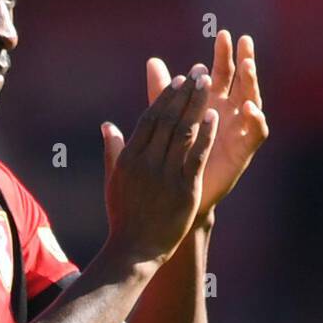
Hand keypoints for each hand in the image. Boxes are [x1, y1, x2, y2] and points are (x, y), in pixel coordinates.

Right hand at [101, 67, 218, 268]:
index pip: (149, 119)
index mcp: (129, 158)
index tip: (178, 80)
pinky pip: (196, 155)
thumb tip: (108, 125)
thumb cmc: (123, 217)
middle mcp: (146, 162)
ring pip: (183, 132)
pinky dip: (205, 134)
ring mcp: (165, 175)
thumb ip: (112, 150)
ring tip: (208, 85)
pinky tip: (214, 116)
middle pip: (168, 119)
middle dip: (185, 93)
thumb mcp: (113, 181)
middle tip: (199, 72)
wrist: (135, 250)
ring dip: (196, 105)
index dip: (165, 97)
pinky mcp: (184, 189)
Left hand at [147, 32, 267, 215]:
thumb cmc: (172, 154)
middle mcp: (229, 112)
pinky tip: (249, 107)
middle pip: (241, 80)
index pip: (222, 71)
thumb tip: (151, 61)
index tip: (221, 34)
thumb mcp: (166, 118)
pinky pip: (256, 132)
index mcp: (212, 101)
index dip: (223, 54)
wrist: (174, 192)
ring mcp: (238, 130)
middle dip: (243, 60)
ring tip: (247, 66)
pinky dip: (255, 119)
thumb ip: (162, 91)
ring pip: (252, 101)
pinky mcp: (243, 151)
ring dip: (252, 82)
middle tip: (242, 41)